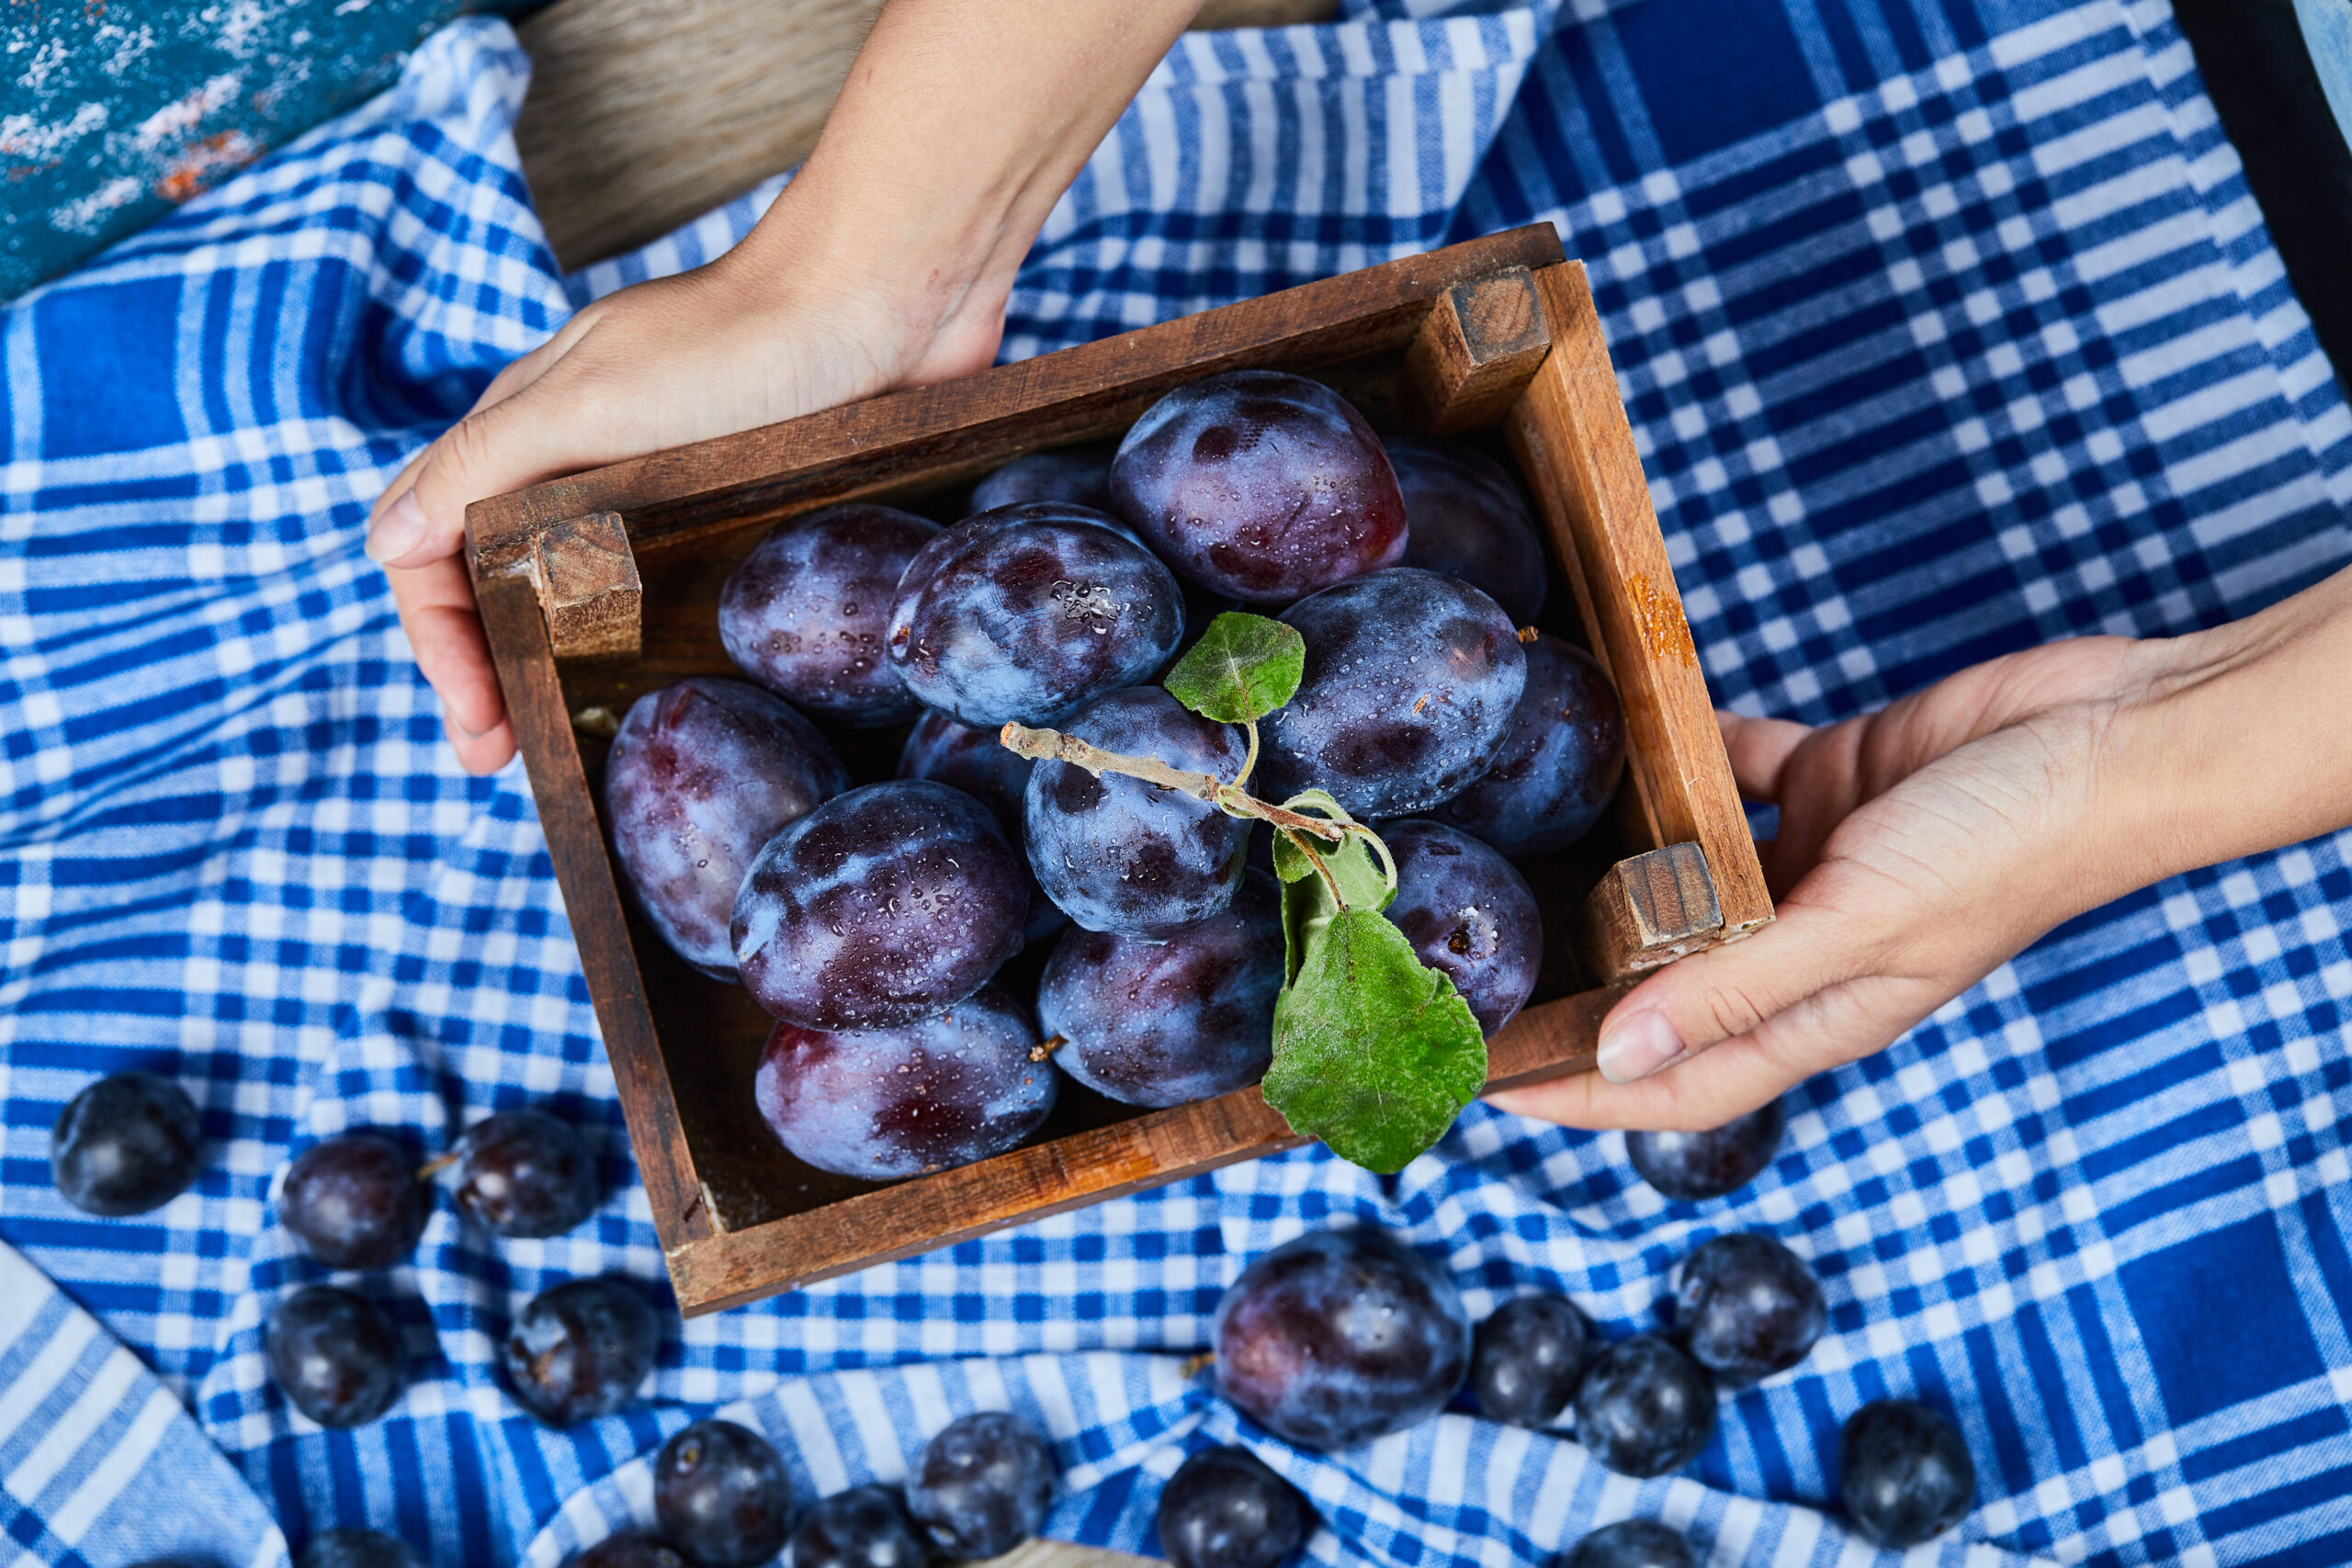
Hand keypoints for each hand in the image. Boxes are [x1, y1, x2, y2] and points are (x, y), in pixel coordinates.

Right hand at [369, 0, 1208, 773]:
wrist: (892, 297)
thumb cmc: (743, 340)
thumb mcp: (593, 399)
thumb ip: (486, 465)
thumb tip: (387, 541)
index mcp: (529, 433)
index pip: (435, 551)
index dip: (440, 644)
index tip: (478, 727)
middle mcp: (586, 463)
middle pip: (499, 581)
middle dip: (488, 672)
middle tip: (508, 758)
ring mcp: (665, 487)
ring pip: (584, 591)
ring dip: (562, 666)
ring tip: (573, 739)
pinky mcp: (744, 507)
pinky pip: (676, 588)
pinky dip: (648, 642)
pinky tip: (665, 689)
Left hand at [1489, 634, 2163, 1131]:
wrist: (2117, 737)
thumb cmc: (2009, 846)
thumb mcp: (1856, 925)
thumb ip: (1736, 987)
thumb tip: (1620, 1056)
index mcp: (1824, 1010)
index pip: (1678, 1083)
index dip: (1584, 1096)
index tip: (1489, 1087)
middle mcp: (1811, 947)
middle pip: (1671, 988)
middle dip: (1582, 989)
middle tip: (1478, 968)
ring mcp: (1822, 865)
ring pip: (1696, 879)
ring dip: (1625, 869)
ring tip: (1527, 853)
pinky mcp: (1838, 781)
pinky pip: (1739, 776)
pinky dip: (1690, 760)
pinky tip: (1628, 735)